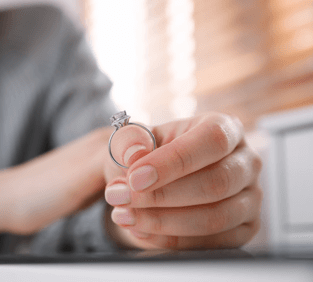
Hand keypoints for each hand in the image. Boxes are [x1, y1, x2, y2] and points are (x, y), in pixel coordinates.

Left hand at [103, 113, 262, 249]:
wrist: (152, 182)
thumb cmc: (148, 155)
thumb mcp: (133, 141)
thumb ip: (128, 141)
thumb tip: (133, 153)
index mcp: (225, 127)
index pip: (212, 140)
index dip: (173, 162)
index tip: (134, 178)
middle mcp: (246, 162)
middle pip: (216, 183)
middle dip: (162, 196)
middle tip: (120, 197)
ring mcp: (250, 198)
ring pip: (215, 218)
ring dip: (162, 221)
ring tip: (124, 215)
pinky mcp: (244, 230)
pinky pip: (212, 244)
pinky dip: (170, 241)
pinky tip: (140, 229)